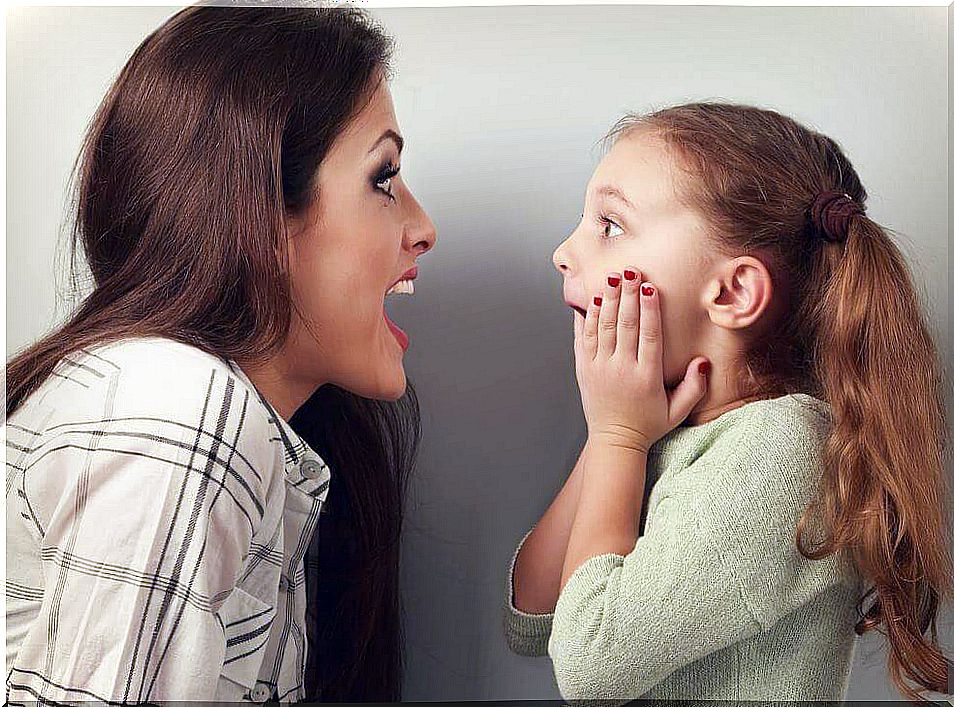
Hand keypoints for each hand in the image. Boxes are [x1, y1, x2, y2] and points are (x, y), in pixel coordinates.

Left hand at [572, 268, 709, 453]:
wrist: (614, 439)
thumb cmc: (648, 424)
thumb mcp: (678, 411)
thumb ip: (694, 387)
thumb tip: (703, 361)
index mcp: (646, 377)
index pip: (649, 336)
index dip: (649, 309)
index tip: (650, 287)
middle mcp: (621, 369)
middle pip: (625, 325)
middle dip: (628, 295)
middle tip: (630, 271)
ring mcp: (599, 368)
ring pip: (603, 327)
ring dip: (608, 300)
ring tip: (612, 278)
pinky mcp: (584, 368)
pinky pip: (584, 338)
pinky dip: (588, 317)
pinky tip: (593, 300)